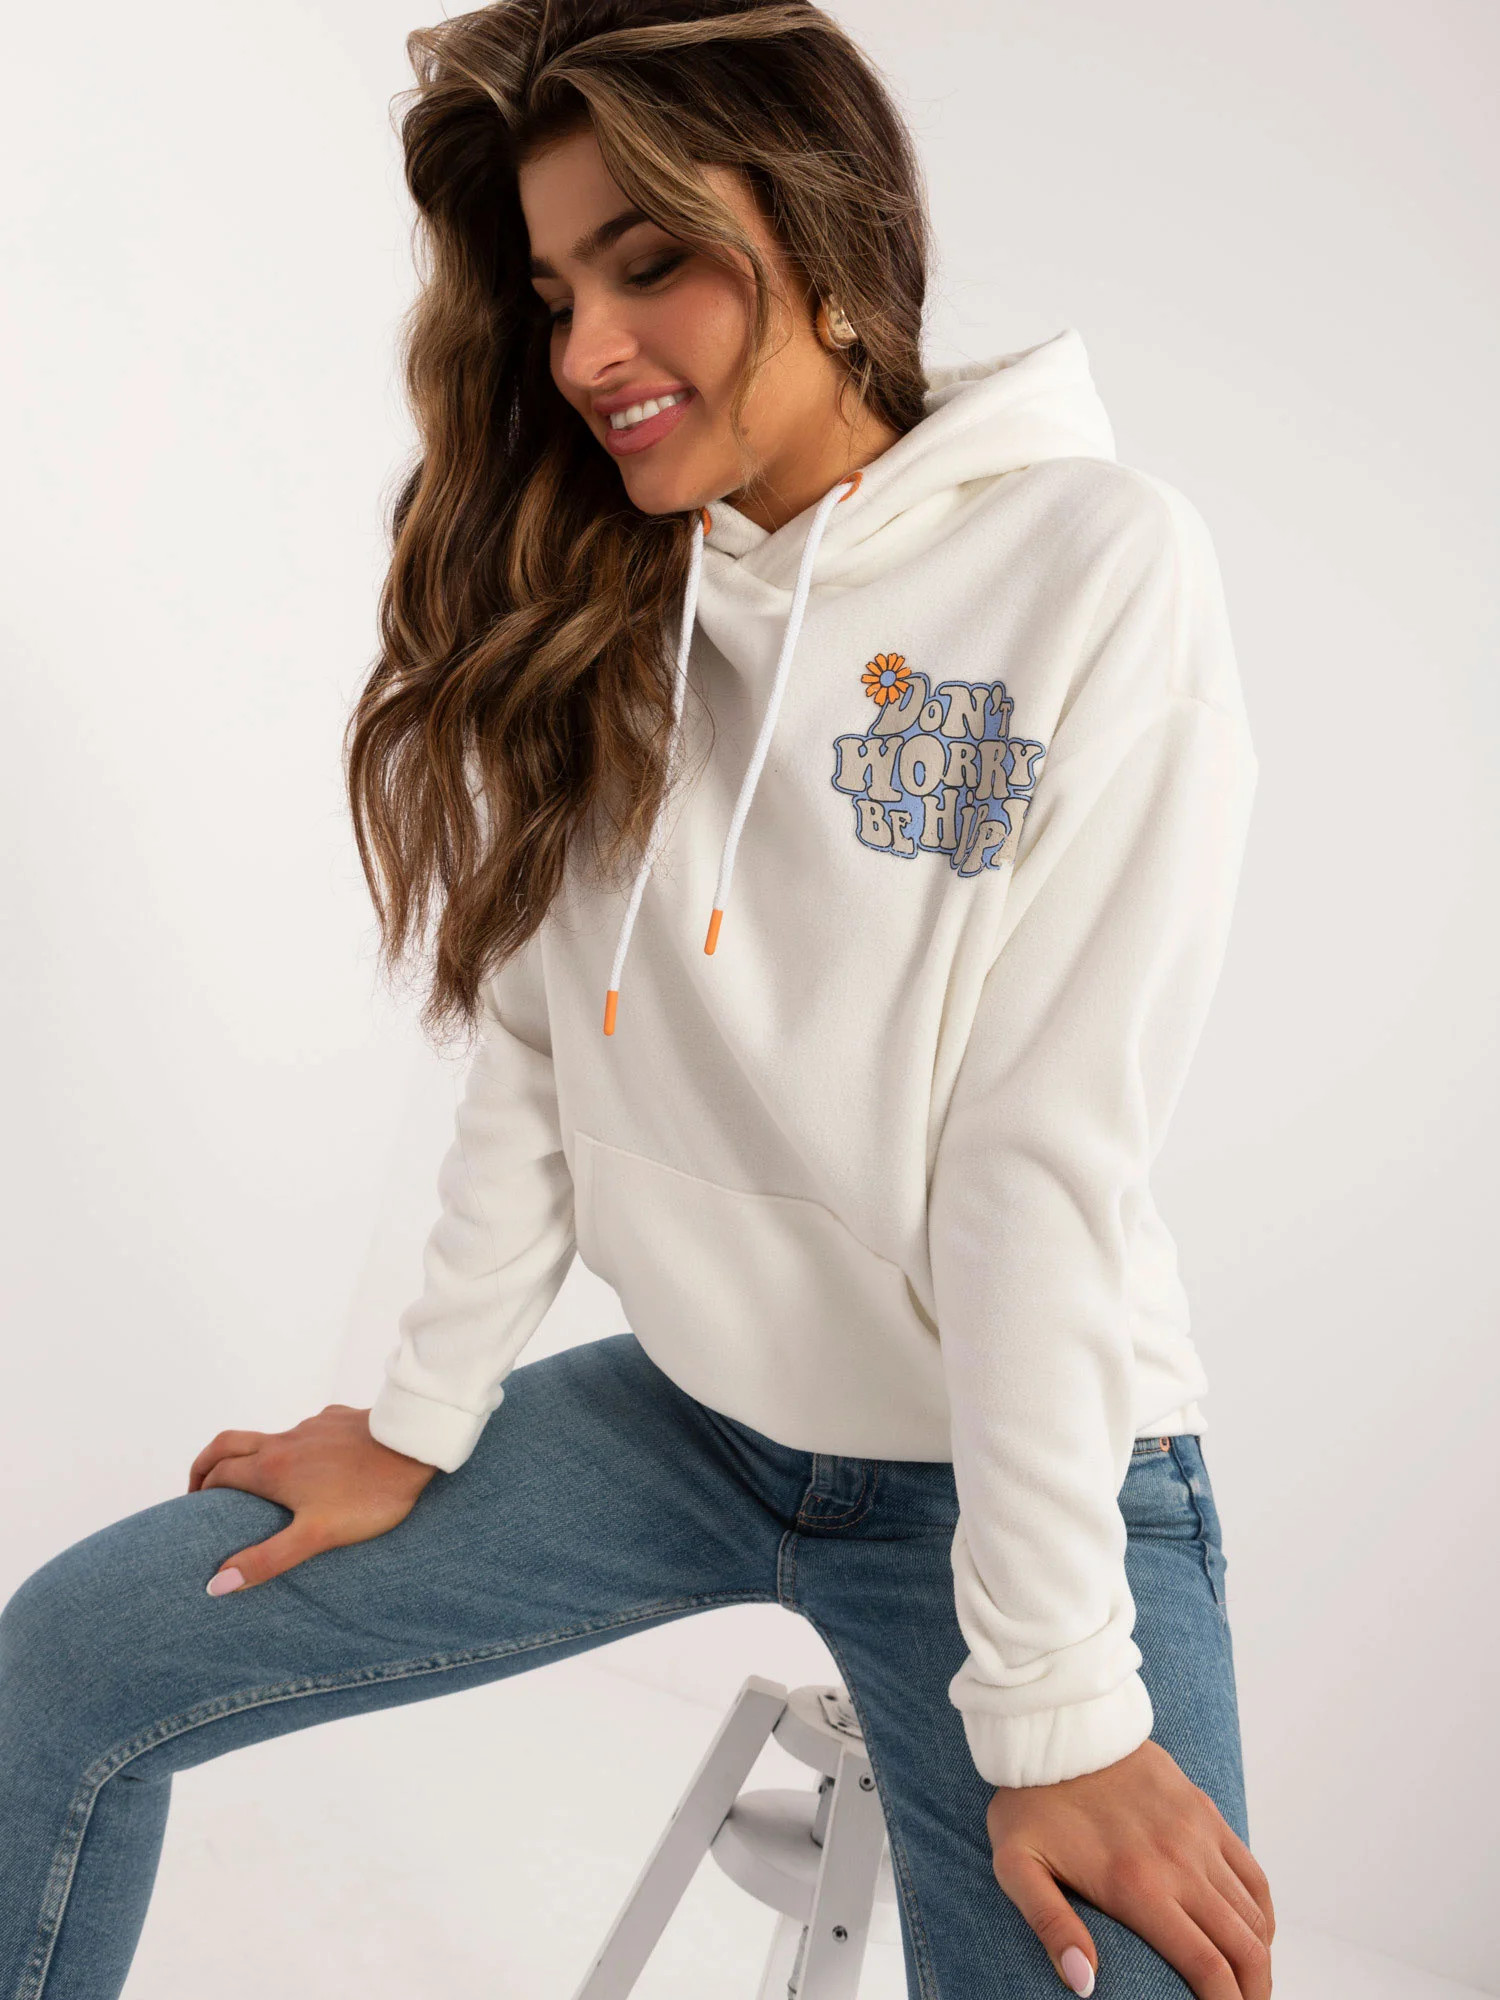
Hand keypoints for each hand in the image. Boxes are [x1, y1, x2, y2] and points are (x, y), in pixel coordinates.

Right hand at [187, 1403, 438, 1591]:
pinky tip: (314, 1467)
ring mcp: (311, 1426)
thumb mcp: (316, 1536)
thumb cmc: (368, 1495)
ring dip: (251, 1458)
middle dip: (207, 1464)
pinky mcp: (337, 1419)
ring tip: (260, 1486)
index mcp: (271, 1468)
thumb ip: (267, 1558)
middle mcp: (284, 1441)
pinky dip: (293, 1448)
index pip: (217, 1474)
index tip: (192, 1511)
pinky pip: (305, 1432)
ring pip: (268, 1438)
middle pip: (228, 1444)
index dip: (199, 1491)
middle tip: (200, 1488)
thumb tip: (215, 1583)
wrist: (415, 1445)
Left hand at [986, 1736, 1273, 1996]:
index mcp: (1138, 1886)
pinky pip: (1252, 1873)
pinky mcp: (1204, 1811)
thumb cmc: (1030, 1800)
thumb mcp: (1017, 1864)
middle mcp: (1180, 1863)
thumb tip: (1083, 1983)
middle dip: (1253, 1994)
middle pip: (1245, 1948)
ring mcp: (1197, 1835)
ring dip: (1260, 1958)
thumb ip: (1050, 1925)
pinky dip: (1262, 1914)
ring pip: (1254, 1915)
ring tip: (1246, 1984)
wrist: (1056, 1726)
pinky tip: (1253, 1934)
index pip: (1208, 1967)